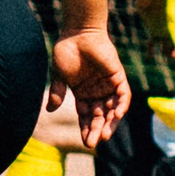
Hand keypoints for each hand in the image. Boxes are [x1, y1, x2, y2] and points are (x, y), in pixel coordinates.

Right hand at [49, 28, 129, 147]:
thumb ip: (58, 92)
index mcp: (83, 94)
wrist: (78, 32)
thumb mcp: (59, 76)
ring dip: (110, 122)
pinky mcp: (118, 76)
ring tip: (104, 135)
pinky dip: (122, 105)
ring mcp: (108, 85)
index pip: (86, 117)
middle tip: (93, 142)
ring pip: (113, 109)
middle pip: (99, 116)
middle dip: (97, 130)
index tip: (85, 142)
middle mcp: (97, 92)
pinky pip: (123, 95)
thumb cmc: (67, 51)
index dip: (86, 129)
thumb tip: (50, 109)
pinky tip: (117, 116)